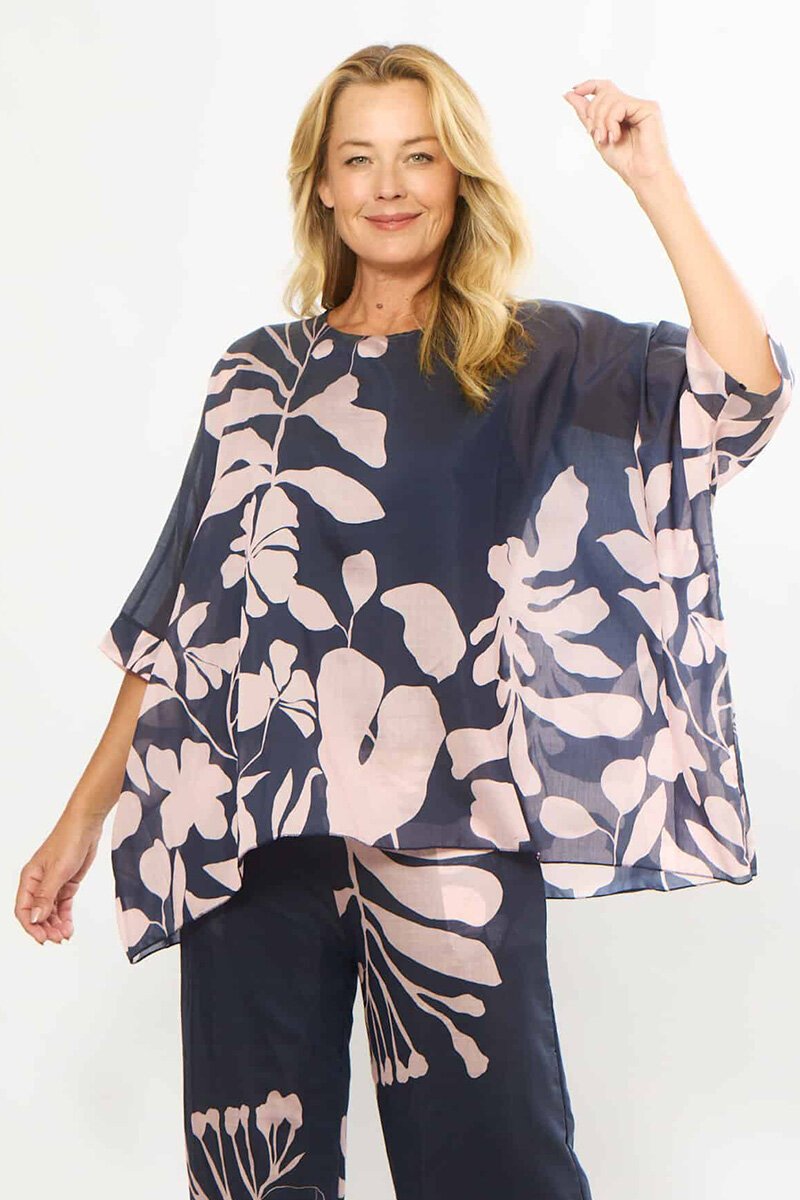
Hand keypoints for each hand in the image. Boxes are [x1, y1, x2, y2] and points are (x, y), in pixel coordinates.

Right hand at [15, 808, 104, 945]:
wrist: (87, 826)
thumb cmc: (68, 841)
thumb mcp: (57, 871)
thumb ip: (46, 896)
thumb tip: (34, 918)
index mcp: (29, 879)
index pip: (23, 909)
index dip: (30, 926)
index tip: (42, 938)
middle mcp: (38, 884)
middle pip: (37, 914)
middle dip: (45, 928)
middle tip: (57, 939)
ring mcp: (53, 885)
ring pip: (50, 912)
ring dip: (56, 925)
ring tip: (65, 936)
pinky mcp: (66, 884)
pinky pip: (62, 906)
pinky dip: (65, 917)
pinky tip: (69, 927)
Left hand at [563, 79, 677, 190]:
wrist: (640, 174)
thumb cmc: (624, 159)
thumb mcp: (597, 135)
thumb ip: (585, 114)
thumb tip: (568, 94)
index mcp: (621, 110)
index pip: (604, 87)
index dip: (588, 85)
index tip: (573, 91)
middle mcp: (632, 105)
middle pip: (604, 92)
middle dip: (593, 113)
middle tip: (594, 134)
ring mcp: (641, 105)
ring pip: (610, 97)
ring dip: (601, 120)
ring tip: (605, 139)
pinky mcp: (649, 108)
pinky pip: (620, 104)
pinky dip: (611, 121)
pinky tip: (615, 136)